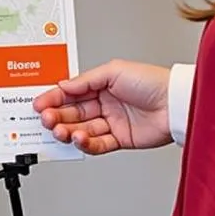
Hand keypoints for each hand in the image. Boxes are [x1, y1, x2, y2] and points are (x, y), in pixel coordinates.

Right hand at [33, 59, 171, 153]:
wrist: (175, 104)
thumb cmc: (150, 81)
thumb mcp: (113, 71)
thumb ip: (85, 81)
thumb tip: (63, 85)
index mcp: (101, 84)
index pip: (71, 92)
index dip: (54, 97)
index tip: (40, 103)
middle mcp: (105, 103)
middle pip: (74, 112)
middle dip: (57, 115)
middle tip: (46, 119)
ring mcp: (112, 122)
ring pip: (82, 128)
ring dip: (68, 130)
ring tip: (61, 131)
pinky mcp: (121, 139)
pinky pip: (98, 143)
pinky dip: (87, 143)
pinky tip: (79, 138)